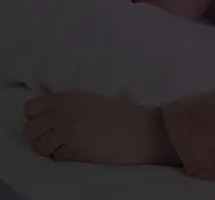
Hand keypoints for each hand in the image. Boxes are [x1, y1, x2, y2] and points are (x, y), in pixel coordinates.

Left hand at [22, 90, 178, 165]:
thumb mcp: (90, 100)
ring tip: (67, 147)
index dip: (36, 118)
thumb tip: (45, 118)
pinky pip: (56, 159)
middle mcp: (63, 113)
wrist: (142, 129)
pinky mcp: (74, 151)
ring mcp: (68, 132)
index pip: (30, 108)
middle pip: (29, 130)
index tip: (47, 124)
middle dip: (39, 137)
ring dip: (49, 150)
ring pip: (38, 147)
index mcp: (68, 97)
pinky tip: (80, 152)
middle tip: (56, 139)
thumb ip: (66, 106)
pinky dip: (64, 158)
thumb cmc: (120, 114)